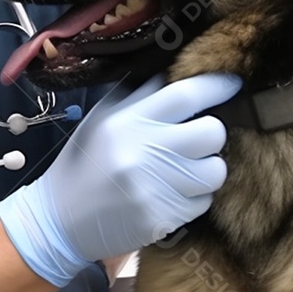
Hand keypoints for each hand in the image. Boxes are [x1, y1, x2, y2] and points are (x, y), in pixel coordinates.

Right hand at [0, 73, 239, 286]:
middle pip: (212, 132)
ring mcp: (155, 189)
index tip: (232, 84)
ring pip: (215, 171)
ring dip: (206, 168)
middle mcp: (144, 153)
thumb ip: (142, 95)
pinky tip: (170, 194)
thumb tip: (182, 72)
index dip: (217, 86)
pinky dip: (194, 197)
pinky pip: (203, 202)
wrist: (61, 220)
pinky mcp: (163, 219)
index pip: (186, 94)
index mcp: (128, 121)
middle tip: (195, 139)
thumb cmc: (85, 162)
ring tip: (183, 170)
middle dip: (211, 133)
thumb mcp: (103, 119)